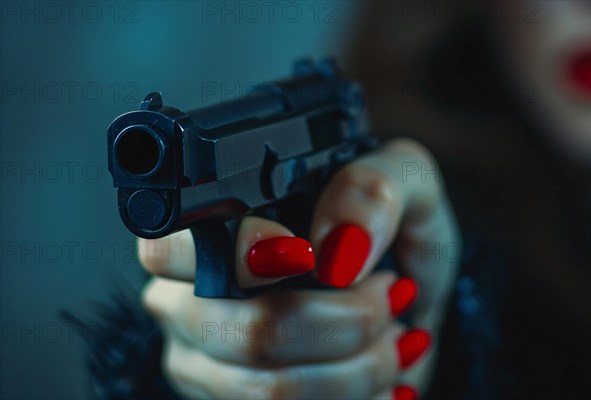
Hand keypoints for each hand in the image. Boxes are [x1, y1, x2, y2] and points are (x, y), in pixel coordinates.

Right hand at [138, 138, 460, 398]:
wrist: (404, 291)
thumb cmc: (390, 231)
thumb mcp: (401, 183)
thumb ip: (369, 191)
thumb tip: (335, 250)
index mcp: (208, 231)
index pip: (171, 247)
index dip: (241, 256)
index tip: (310, 257)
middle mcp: (191, 299)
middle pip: (246, 332)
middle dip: (344, 323)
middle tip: (386, 296)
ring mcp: (206, 363)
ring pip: (271, 390)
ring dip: (360, 368)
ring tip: (390, 336)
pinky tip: (376, 374)